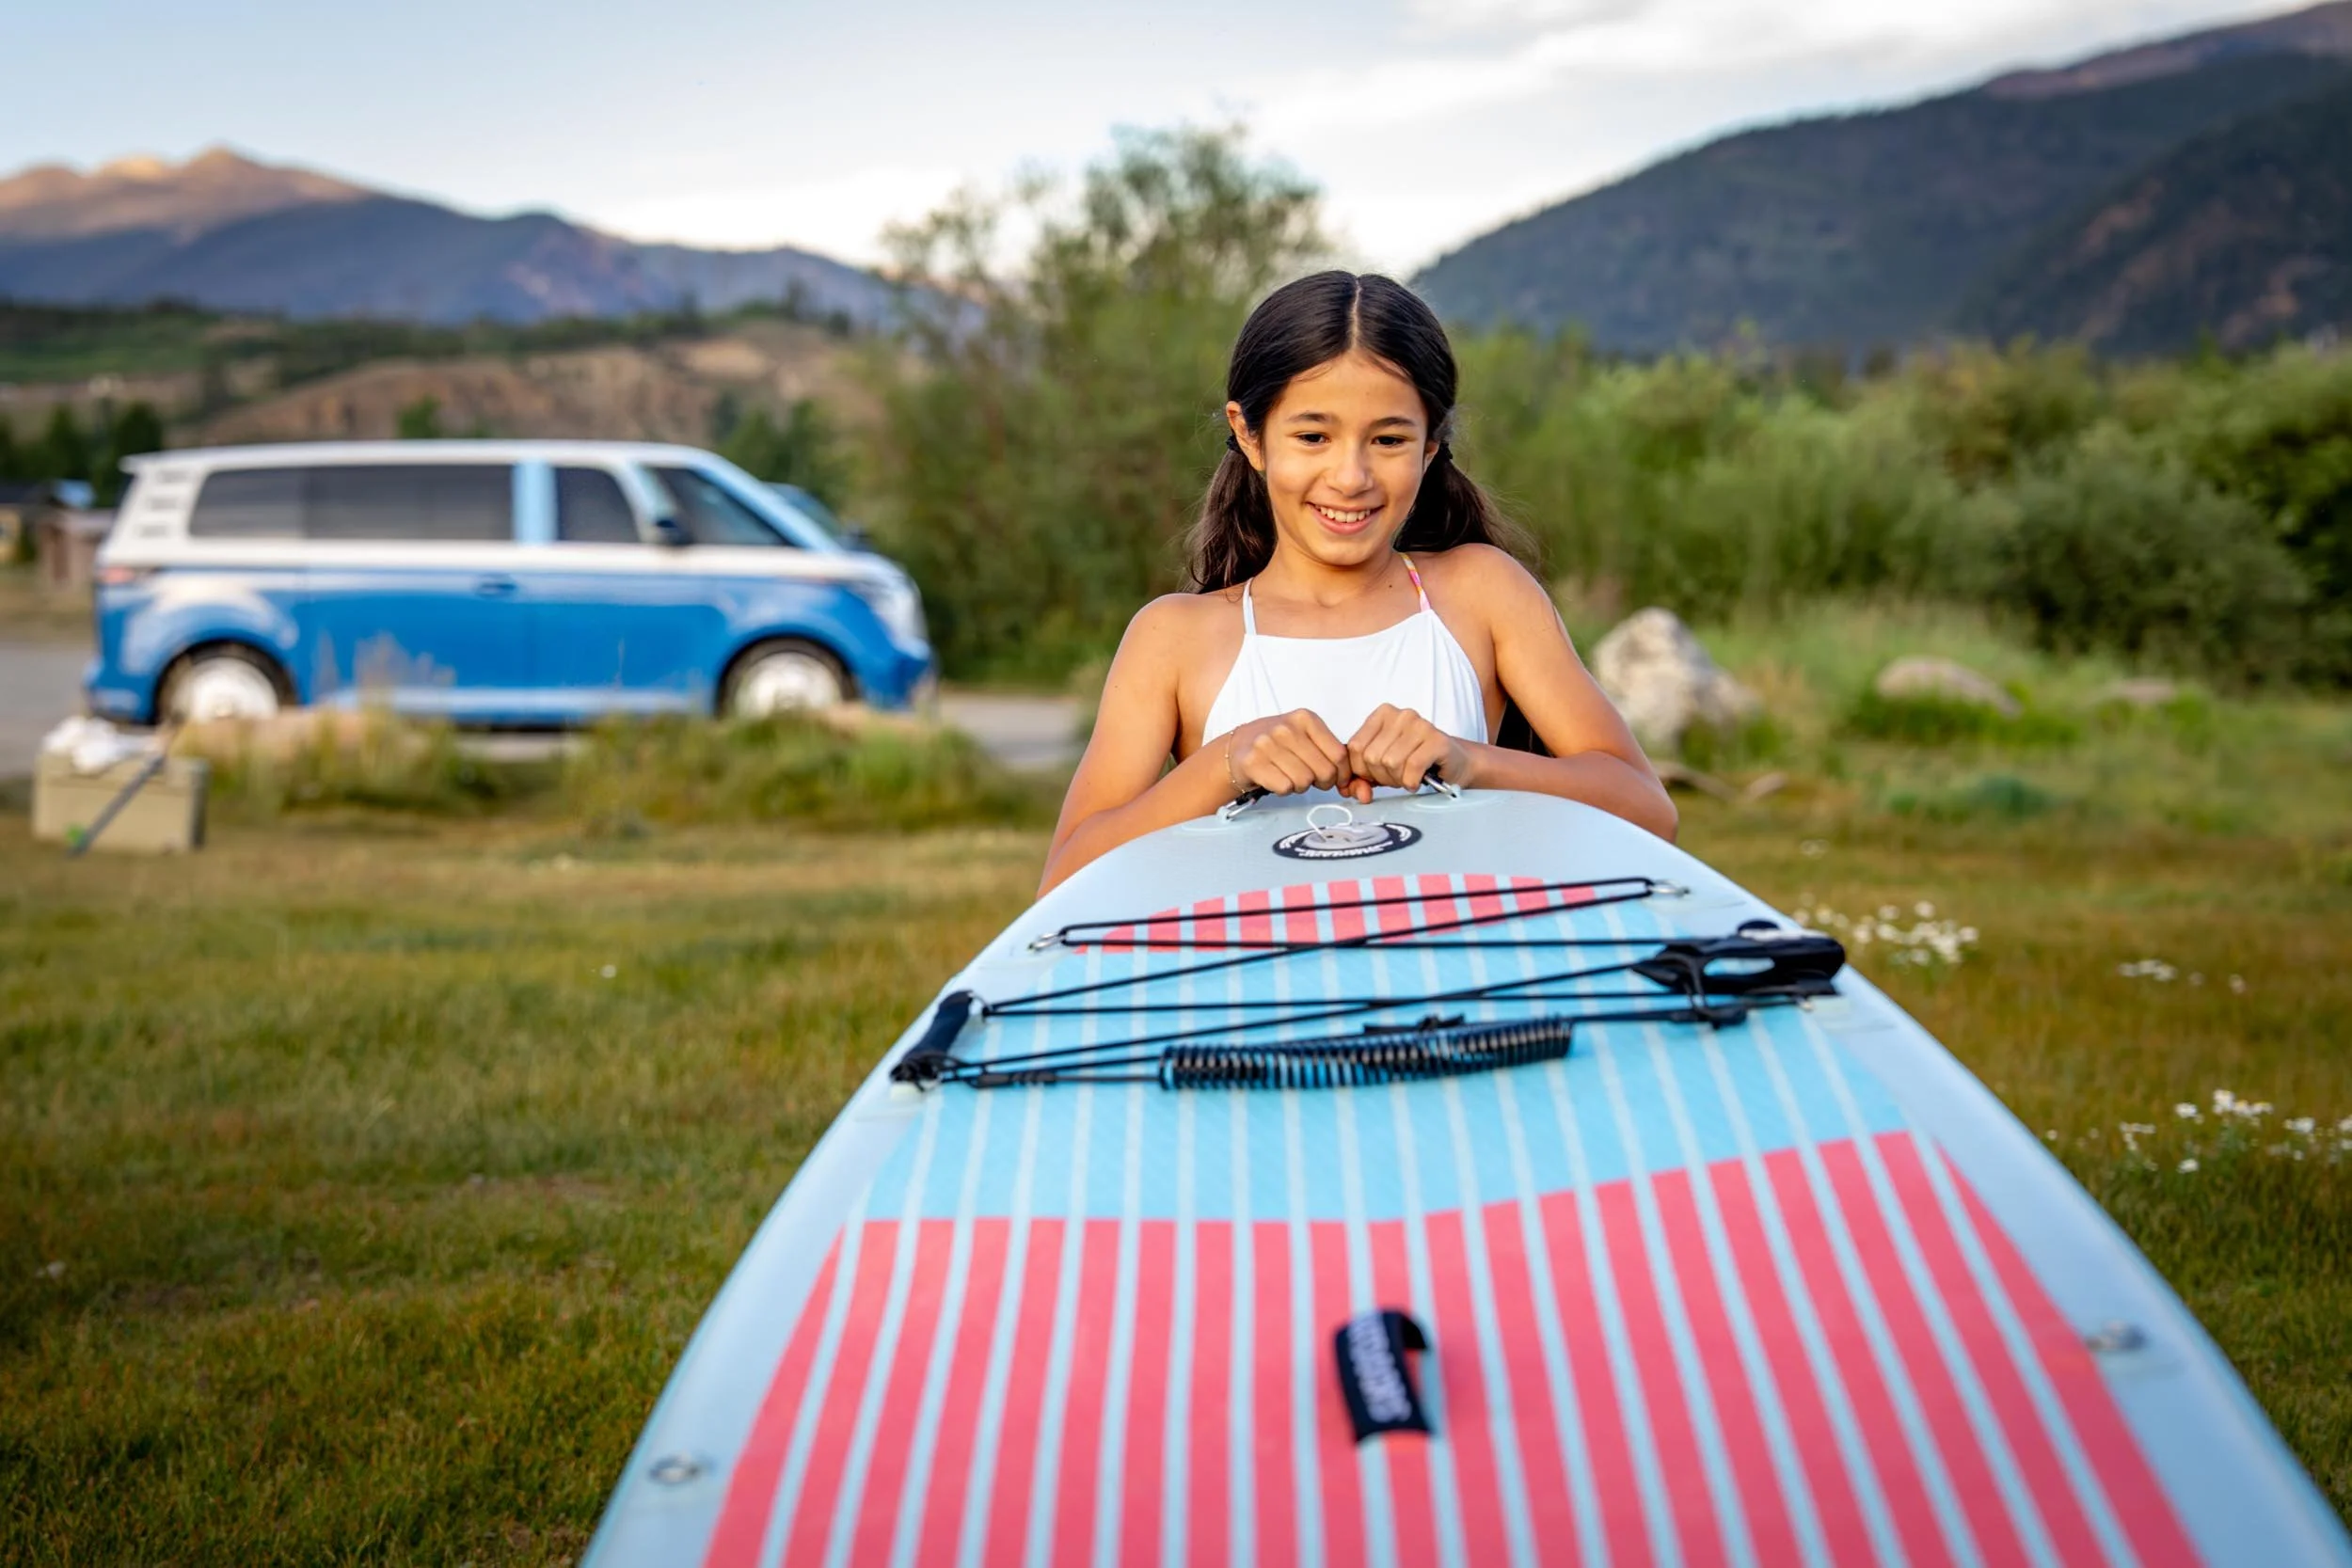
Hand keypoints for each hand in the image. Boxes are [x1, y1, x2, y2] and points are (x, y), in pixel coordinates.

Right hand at [1227, 709, 1352, 796]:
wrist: (1238, 746)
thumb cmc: (1279, 744)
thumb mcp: (1305, 736)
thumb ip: (1330, 753)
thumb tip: (1355, 784)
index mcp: (1305, 718)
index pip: (1339, 754)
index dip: (1342, 774)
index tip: (1337, 779)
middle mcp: (1286, 728)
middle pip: (1324, 771)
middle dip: (1321, 782)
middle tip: (1311, 779)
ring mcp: (1267, 744)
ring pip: (1304, 781)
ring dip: (1300, 786)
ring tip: (1290, 775)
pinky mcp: (1253, 762)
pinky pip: (1285, 788)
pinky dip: (1284, 790)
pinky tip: (1276, 778)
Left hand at [1344, 704, 1469, 801]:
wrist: (1454, 762)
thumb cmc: (1415, 761)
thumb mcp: (1381, 767)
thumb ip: (1360, 777)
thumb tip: (1349, 790)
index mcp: (1383, 714)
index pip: (1355, 747)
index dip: (1362, 770)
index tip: (1376, 774)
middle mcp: (1401, 715)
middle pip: (1372, 757)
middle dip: (1382, 776)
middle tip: (1397, 775)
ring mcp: (1420, 725)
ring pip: (1390, 763)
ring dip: (1398, 779)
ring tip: (1408, 776)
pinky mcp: (1437, 740)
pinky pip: (1411, 768)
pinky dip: (1411, 781)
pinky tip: (1418, 779)